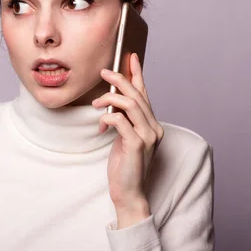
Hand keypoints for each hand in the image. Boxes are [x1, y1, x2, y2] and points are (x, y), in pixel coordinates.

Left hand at [91, 53, 164, 227]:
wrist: (128, 193)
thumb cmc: (125, 166)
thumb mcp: (124, 138)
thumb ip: (124, 120)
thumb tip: (112, 101)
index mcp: (152, 125)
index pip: (145, 94)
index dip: (137, 75)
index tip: (130, 57)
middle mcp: (154, 128)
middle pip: (137, 95)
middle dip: (120, 80)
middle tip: (104, 72)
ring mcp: (148, 136)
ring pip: (131, 104)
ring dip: (110, 98)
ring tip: (95, 103)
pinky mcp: (137, 144)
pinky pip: (120, 120)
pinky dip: (108, 117)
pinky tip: (101, 125)